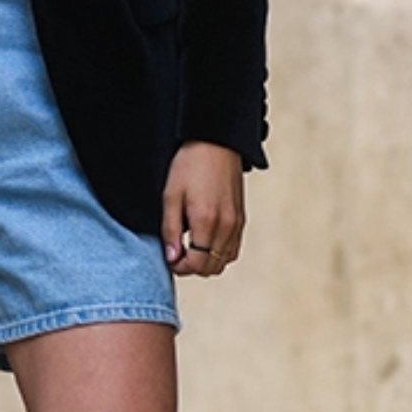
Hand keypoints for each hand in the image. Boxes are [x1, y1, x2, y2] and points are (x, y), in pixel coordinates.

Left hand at [162, 142, 244, 277]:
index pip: (196, 264)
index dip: (179, 268)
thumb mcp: (170, 196)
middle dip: (191, 266)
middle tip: (176, 253)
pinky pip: (233, 249)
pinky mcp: (242, 219)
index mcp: (206, 221)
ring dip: (206, 261)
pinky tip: (204, 240)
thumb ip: (171, 230)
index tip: (169, 258)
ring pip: (224, 262)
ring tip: (189, 246)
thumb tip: (172, 258)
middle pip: (211, 267)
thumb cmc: (189, 166)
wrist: (216, 143)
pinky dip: (219, 253)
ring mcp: (237, 224)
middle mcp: (226, 226)